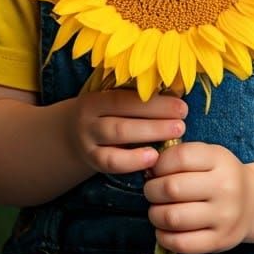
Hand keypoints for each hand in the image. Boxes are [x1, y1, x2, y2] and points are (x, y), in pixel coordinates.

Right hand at [66, 90, 186, 176]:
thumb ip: (137, 97)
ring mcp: (88, 141)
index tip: (181, 106)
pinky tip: (153, 158)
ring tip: (173, 136)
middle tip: (181, 123)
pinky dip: (133, 161)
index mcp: (98, 98)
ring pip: (117, 137)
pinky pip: (111, 162)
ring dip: (148, 136)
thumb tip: (177, 91)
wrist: (71, 136)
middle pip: (123, 118)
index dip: (155, 102)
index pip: (126, 98)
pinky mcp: (92, 160)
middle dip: (156, 120)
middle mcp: (89, 118)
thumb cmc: (106, 114)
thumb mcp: (113, 101)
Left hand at [144, 142, 253, 253]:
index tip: (156, 170)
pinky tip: (165, 229)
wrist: (253, 202)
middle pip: (172, 188)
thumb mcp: (209, 156)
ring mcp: (224, 216)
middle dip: (152, 190)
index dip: (160, 164)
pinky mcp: (219, 241)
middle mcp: (225, 187)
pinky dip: (163, 236)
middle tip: (152, 192)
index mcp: (221, 160)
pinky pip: (180, 243)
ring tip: (157, 210)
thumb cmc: (220, 176)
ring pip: (172, 217)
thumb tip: (148, 168)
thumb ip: (181, 156)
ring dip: (155, 214)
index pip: (181, 157)